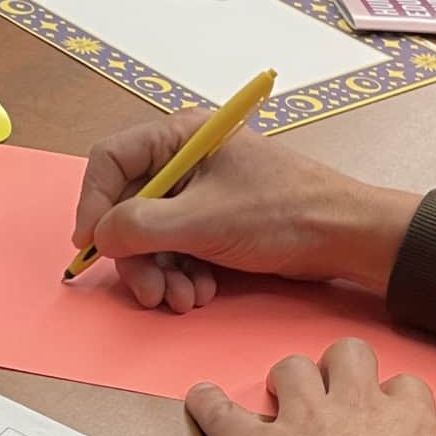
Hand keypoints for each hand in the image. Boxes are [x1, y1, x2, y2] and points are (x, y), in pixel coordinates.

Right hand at [74, 114, 421, 311]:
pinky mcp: (214, 221)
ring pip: (151, 236)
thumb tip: (100, 236)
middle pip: (128, 207)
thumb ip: (140, 226)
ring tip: (184, 299)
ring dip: (160, 273)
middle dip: (136, 256)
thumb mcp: (202, 220)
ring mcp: (200, 193)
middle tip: (149, 292)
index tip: (91, 245)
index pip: (111, 161)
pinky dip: (182, 275)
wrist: (344, 237)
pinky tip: (201, 292)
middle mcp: (185, 159)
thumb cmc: (284, 212)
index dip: (94, 203)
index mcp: (181, 136)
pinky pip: (177, 249)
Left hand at [189, 341, 435, 435]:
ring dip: (289, 379)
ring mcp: (299, 424)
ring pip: (292, 369)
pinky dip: (210, 403)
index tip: (395, 425)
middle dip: (344, 367)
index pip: (408, 388)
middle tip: (340, 393)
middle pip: (349, 356)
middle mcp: (353, 408)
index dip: (400, 403)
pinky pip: (222, 411)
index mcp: (407, 420)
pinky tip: (203, 398)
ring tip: (287, 399)